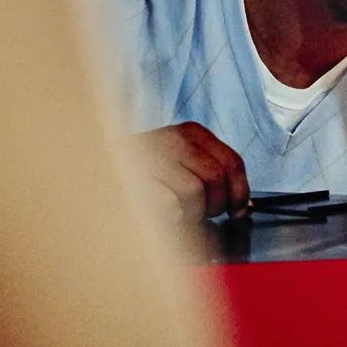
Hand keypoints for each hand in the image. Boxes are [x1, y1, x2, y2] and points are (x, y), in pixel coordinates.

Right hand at [133, 123, 250, 220]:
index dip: (240, 192)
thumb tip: (242, 206)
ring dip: (191, 212)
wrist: (104, 161)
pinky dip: (170, 214)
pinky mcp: (136, 177)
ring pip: (193, 193)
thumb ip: (212, 173)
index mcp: (192, 132)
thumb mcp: (185, 158)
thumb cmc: (150, 167)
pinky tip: (161, 210)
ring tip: (179, 211)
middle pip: (215, 179)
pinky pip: (167, 204)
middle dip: (215, 205)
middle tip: (203, 213)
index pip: (232, 162)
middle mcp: (174, 139)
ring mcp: (154, 156)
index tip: (238, 210)